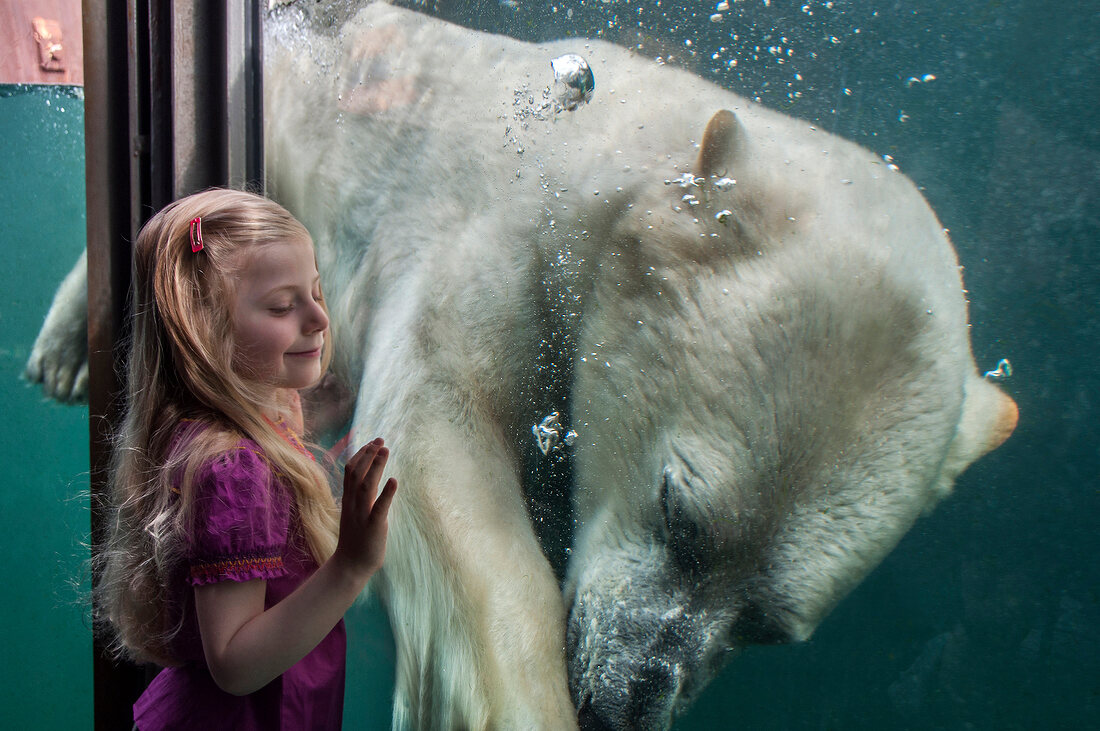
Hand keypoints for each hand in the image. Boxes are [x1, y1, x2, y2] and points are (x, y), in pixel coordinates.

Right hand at [333, 438, 397, 578]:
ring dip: (376, 466)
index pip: (350, 471)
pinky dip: (386, 494)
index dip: (361, 454)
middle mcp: (353, 504)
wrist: (350, 566)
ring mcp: (362, 515)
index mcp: (349, 500)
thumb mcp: (355, 512)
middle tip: (381, 440)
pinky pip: (379, 508)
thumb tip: (372, 479)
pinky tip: (394, 480)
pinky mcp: (373, 527)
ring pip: (366, 486)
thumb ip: (360, 496)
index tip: (372, 442)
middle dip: (368, 454)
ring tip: (385, 450)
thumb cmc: (356, 539)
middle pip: (356, 473)